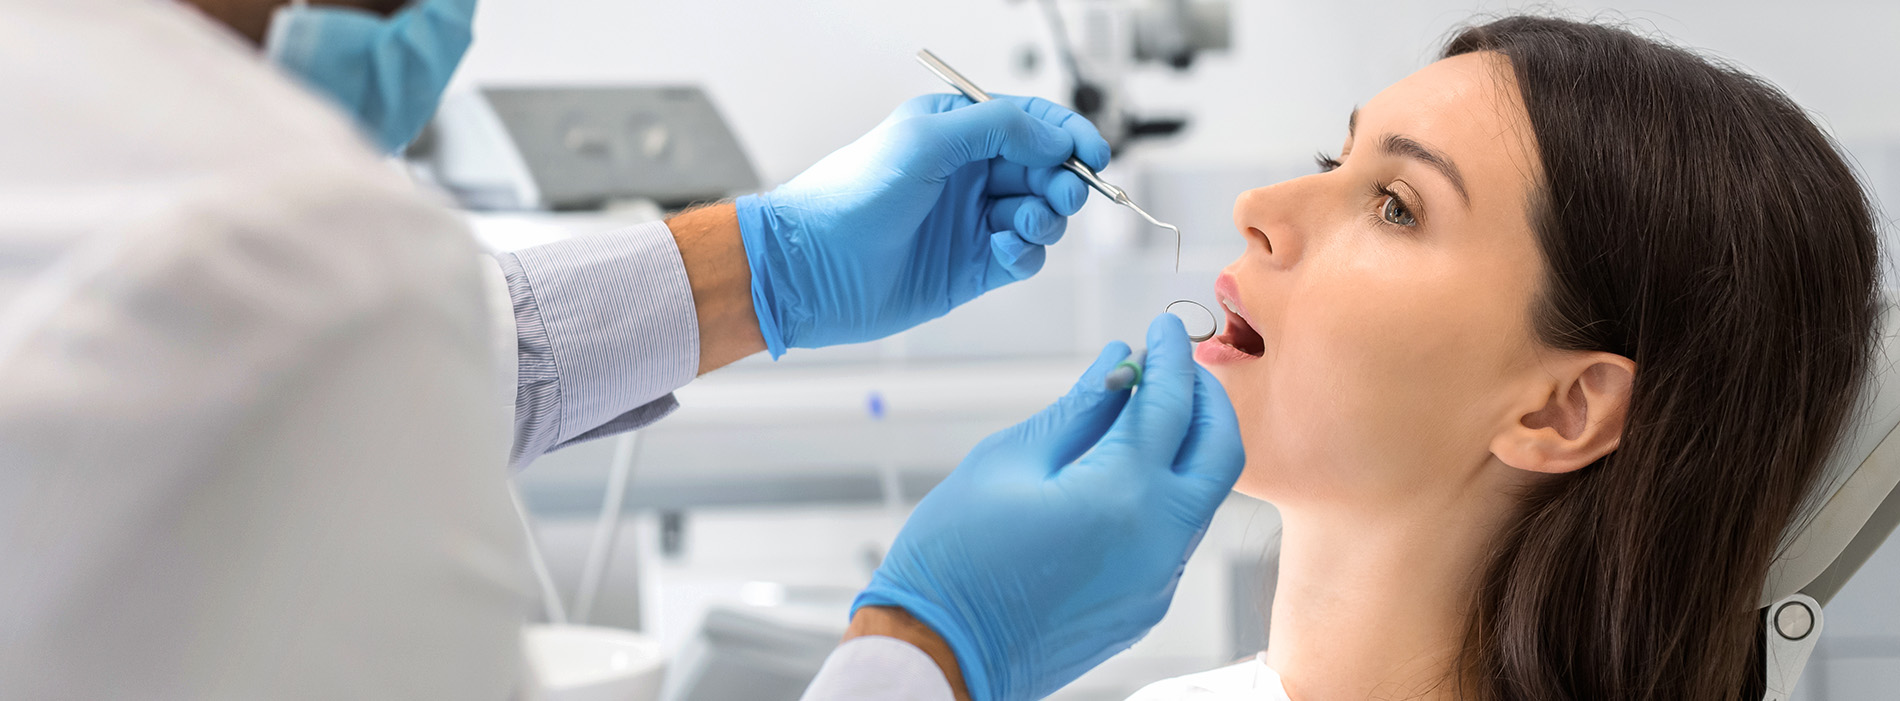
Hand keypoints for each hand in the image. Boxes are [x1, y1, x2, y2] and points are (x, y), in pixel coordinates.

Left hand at [735, 94, 1110, 356]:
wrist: (812, 269)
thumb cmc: (852, 196)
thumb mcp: (927, 140)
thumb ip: (998, 128)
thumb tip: (1054, 139)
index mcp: (955, 130)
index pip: (1029, 122)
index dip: (1067, 135)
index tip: (1094, 153)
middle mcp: (967, 173)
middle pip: (1044, 169)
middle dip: (1064, 180)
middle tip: (1066, 194)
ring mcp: (971, 222)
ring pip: (1040, 214)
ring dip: (1047, 217)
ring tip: (1028, 223)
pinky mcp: (972, 268)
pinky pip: (1023, 256)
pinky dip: (1028, 253)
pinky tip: (1008, 252)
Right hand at [852, 314, 1246, 700]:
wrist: (942, 656)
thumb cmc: (955, 558)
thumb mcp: (1008, 462)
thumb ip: (1078, 410)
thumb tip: (1119, 364)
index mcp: (1122, 495)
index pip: (1171, 403)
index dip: (1170, 355)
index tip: (1160, 328)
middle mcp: (1158, 540)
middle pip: (1220, 448)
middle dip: (1206, 397)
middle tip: (1173, 368)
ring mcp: (1159, 579)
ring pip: (1204, 494)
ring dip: (1188, 446)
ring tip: (1143, 416)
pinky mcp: (1149, 604)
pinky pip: (1177, 534)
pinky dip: (1166, 491)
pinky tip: (1124, 474)